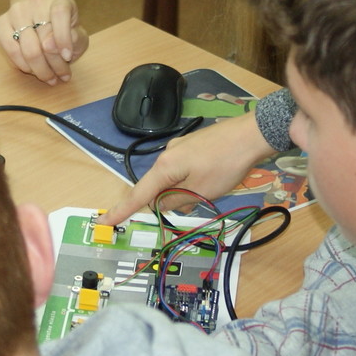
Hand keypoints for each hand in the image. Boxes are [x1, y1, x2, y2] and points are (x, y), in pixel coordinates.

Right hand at [0, 0, 88, 83]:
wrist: (43, 20)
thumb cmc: (66, 32)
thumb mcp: (79, 36)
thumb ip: (74, 39)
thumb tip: (49, 45)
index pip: (60, 13)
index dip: (64, 37)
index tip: (68, 57)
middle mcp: (36, 0)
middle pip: (43, 35)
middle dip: (55, 64)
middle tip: (61, 76)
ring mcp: (17, 10)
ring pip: (28, 47)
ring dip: (40, 69)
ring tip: (49, 77)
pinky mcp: (2, 22)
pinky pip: (11, 49)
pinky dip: (23, 65)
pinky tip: (32, 70)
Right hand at [100, 112, 277, 224]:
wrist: (251, 135)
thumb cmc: (226, 165)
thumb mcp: (201, 191)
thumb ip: (177, 201)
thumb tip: (164, 205)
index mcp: (165, 167)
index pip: (138, 194)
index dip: (121, 210)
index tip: (104, 221)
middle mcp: (167, 154)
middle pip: (155, 186)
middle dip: (164, 202)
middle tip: (187, 206)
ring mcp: (180, 147)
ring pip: (171, 179)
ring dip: (181, 192)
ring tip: (208, 191)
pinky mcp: (193, 146)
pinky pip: (182, 169)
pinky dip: (188, 181)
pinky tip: (209, 181)